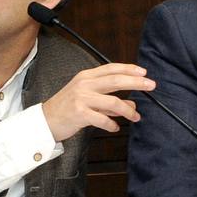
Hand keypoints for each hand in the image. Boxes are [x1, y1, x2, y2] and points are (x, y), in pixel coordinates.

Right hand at [40, 63, 154, 140]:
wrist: (45, 120)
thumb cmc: (66, 108)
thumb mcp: (86, 99)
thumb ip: (108, 101)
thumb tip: (132, 104)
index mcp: (86, 77)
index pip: (111, 68)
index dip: (129, 69)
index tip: (144, 73)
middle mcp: (84, 85)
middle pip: (116, 80)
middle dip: (136, 83)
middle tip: (151, 86)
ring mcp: (81, 99)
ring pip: (113, 102)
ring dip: (128, 110)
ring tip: (135, 117)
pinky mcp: (79, 114)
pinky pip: (103, 119)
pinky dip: (112, 124)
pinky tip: (115, 127)